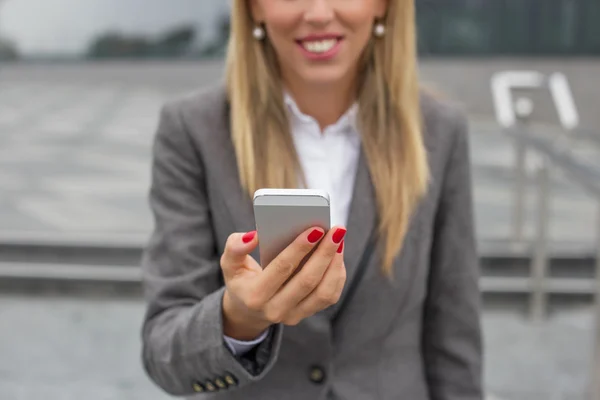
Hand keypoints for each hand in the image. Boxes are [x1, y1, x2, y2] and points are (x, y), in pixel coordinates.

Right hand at [220, 226, 346, 339]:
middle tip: (336, 230)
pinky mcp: (306, 314)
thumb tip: (255, 236)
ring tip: (339, 240)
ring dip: (335, 264)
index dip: (299, 248)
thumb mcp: (229, 263)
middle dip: (324, 253)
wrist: (247, 310)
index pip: (281, 269)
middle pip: (307, 281)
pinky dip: (337, 275)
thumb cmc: (241, 279)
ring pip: (323, 292)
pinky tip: (337, 255)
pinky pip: (329, 297)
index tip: (315, 229)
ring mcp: (292, 315)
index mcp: (255, 295)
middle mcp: (275, 309)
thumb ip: (235, 247)